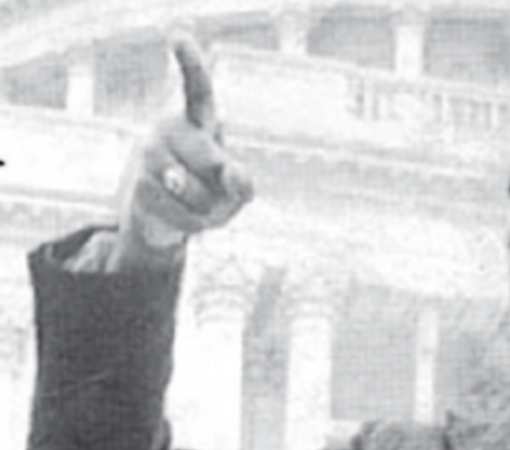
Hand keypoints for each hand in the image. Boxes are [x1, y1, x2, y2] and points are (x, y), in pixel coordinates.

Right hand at [110, 35, 253, 269]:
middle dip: (221, 188)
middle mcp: (168, 129)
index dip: (190, 65)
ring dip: (203, 209)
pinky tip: (178, 214)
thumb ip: (242, 183)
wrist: (168, 220)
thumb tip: (233, 176)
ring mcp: (149, 154)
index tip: (177, 36)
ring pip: (190, 189)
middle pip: (212, 161)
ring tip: (194, 204)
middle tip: (214, 192)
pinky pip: (175, 210)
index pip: (197, 91)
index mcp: (198, 122)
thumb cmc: (211, 196)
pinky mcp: (137, 182)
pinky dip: (187, 223)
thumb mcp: (235, 191)